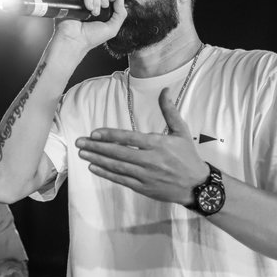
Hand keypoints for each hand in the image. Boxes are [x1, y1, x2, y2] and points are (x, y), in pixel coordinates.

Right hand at [52, 0, 126, 52]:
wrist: (76, 41)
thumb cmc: (90, 38)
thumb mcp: (112, 28)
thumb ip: (121, 13)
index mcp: (100, 10)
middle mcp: (90, 5)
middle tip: (104, 5)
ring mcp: (80, 2)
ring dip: (96, 0)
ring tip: (94, 11)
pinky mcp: (71, 0)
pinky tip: (88, 8)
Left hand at [75, 87, 208, 204]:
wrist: (197, 186)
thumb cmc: (188, 156)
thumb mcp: (181, 131)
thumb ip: (169, 111)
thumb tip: (164, 90)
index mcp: (157, 144)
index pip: (129, 138)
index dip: (110, 135)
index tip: (94, 133)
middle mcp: (149, 160)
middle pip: (118, 153)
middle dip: (97, 147)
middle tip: (79, 142)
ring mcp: (145, 175)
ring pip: (117, 167)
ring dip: (97, 159)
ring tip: (82, 153)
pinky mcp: (143, 187)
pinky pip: (121, 180)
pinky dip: (106, 174)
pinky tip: (94, 167)